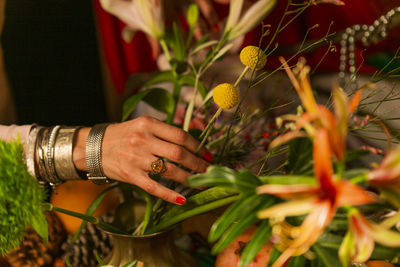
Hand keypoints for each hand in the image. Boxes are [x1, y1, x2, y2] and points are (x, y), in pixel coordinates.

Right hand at [73, 116, 210, 204]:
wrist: (92, 147)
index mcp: (148, 124)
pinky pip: (154, 187)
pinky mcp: (130, 175)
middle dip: (198, 164)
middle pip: (179, 153)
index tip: (207, 154)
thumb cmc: (121, 135)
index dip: (197, 146)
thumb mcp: (141, 125)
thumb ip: (162, 132)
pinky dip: (170, 194)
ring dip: (189, 178)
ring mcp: (136, 159)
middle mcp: (143, 140)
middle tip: (209, 170)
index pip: (180, 135)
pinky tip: (182, 199)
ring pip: (170, 170)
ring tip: (201, 183)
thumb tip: (190, 142)